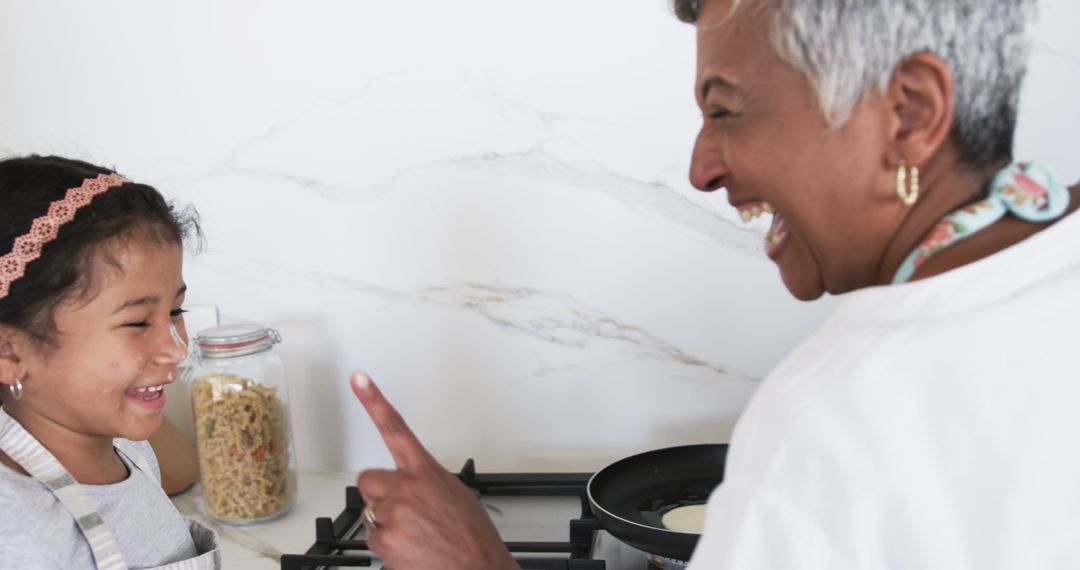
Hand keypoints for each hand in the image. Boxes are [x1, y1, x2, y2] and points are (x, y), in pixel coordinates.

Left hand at [350, 370, 517, 569]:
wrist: (477, 569)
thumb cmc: (473, 537)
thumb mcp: (456, 495)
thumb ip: (428, 483)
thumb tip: (414, 486)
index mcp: (425, 471)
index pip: (395, 427)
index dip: (373, 401)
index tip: (358, 379)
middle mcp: (405, 488)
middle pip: (368, 479)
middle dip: (379, 493)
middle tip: (401, 510)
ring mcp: (393, 514)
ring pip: (372, 514)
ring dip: (388, 524)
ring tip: (417, 536)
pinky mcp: (384, 540)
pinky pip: (375, 540)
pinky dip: (390, 547)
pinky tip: (413, 550)